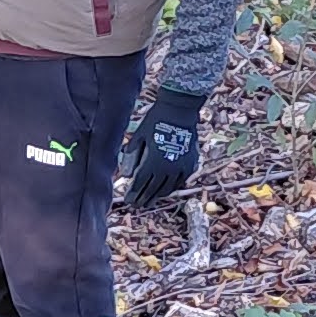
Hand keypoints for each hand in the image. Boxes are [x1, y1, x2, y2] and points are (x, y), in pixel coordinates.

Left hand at [119, 86, 205, 208]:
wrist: (180, 110)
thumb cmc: (155, 121)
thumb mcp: (139, 136)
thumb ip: (131, 157)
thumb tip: (125, 175)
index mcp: (153, 162)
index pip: (141, 184)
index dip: (134, 193)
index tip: (127, 200)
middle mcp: (167, 169)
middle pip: (153, 189)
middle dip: (143, 199)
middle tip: (136, 205)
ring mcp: (181, 168)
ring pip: (167, 188)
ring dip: (157, 196)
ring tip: (149, 201)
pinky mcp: (190, 164)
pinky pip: (179, 182)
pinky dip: (170, 187)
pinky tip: (164, 190)